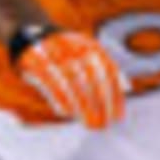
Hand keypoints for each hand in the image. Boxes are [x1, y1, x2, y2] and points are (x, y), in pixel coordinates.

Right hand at [12, 28, 128, 128]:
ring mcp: (56, 54)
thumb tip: (128, 88)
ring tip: (90, 123)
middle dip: (102, 103)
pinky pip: (51, 82)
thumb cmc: (68, 51)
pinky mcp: (36, 62)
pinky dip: (61, 99)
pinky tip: (68, 113)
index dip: (115, 96)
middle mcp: (76, 48)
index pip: (110, 73)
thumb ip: (108, 68)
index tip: (118, 117)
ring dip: (83, 106)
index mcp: (92, 47)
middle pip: (94, 79)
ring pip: (73, 83)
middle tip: (104, 124)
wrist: (32, 34)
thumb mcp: (90, 52)